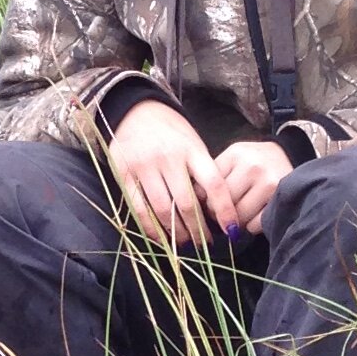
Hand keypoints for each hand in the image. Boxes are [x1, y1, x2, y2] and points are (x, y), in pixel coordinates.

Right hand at [106, 99, 219, 241]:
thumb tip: (214, 211)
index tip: (232, 229)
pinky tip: (161, 238)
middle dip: (198, 230)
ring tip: (185, 244)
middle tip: (205, 244)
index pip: (214, 184)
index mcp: (192, 150)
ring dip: (176, 233)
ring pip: (163, 210)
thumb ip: (202, 173)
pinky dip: (152, 228)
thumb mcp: (193, 144)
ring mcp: (144, 167)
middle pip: (187, 204)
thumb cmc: (172, 132)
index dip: (225, 210)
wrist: (136, 111)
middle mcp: (168, 158)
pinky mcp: (124, 174)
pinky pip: (140, 209)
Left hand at [204, 138, 292, 232]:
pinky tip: (253, 216)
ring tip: (238, 215)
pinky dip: (251, 226)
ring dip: (236, 222)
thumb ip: (215, 175)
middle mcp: (253, 167)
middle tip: (223, 214)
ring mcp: (269, 184)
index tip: (209, 205)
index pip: (211, 187)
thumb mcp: (233, 159)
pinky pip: (255, 224)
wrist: (287, 156)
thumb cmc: (253, 161)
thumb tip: (196, 201)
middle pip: (225, 203)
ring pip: (239, 216)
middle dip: (220, 214)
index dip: (207, 200)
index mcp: (236, 154)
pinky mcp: (279, 200)